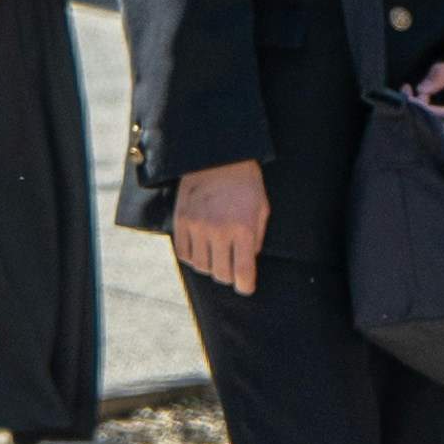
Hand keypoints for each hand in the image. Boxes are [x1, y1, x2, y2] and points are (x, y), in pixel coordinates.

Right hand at [172, 161, 269, 293]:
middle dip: (229, 275)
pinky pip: (183, 254)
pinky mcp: (181, 221)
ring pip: (201, 267)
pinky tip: (200, 248)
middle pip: (221, 274)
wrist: (218, 156)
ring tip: (216, 254)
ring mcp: (197, 226)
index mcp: (243, 229)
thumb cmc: (245, 183)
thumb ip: (256, 238)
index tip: (246, 287)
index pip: (243, 273)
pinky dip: (192, 256)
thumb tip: (248, 262)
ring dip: (210, 266)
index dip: (245, 286)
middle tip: (232, 267)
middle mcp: (219, 231)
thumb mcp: (261, 209)